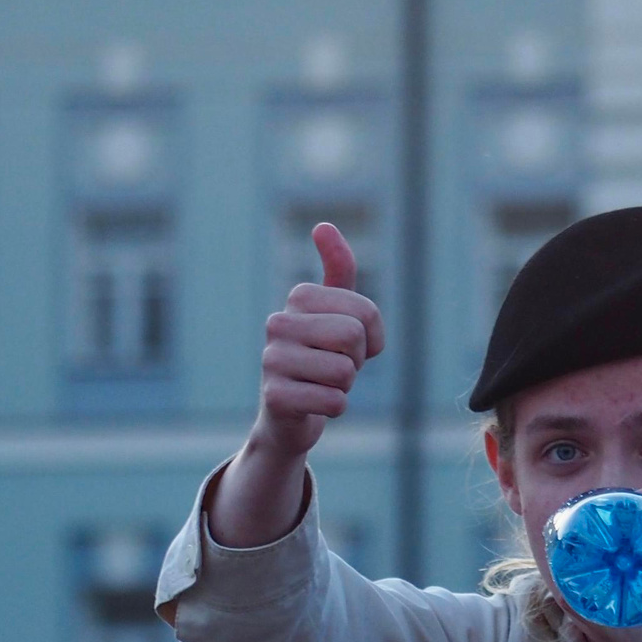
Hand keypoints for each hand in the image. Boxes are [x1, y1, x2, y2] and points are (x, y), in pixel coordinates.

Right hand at [208, 225, 386, 550]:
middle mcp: (277, 323)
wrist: (289, 416)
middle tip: (336, 367)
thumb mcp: (337, 313)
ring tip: (322, 384)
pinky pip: (333, 402)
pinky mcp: (274, 397)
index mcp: (298, 297)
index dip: (371, 338)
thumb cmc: (320, 358)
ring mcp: (271, 360)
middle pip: (353, 337)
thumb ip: (339, 271)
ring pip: (345, 372)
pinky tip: (314, 405)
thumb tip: (323, 226)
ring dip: (344, 386)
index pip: (366, 313)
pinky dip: (334, 408)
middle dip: (356, 361)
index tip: (350, 346)